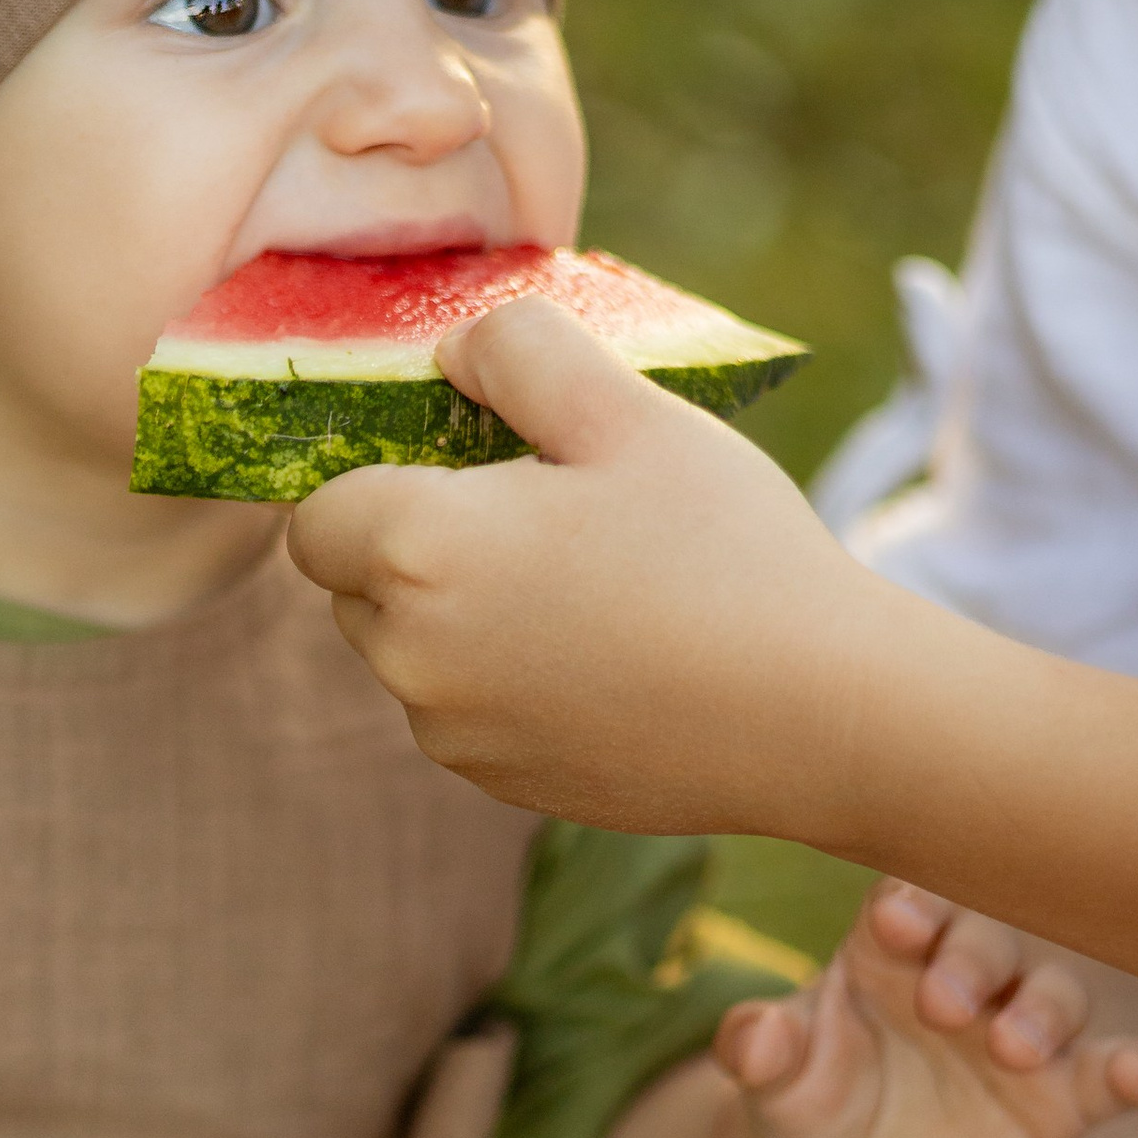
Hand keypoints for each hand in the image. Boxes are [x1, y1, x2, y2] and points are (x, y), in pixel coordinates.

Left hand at [288, 296, 886, 837]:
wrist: (821, 713)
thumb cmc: (726, 550)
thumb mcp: (627, 409)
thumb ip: (516, 351)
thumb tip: (450, 357)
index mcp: (417, 553)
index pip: (316, 516)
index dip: (377, 480)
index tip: (464, 466)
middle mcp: (409, 660)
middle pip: (357, 588)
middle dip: (416, 547)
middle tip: (542, 515)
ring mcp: (454, 737)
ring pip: (412, 655)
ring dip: (461, 616)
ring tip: (588, 586)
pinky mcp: (504, 786)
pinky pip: (467, 712)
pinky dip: (507, 679)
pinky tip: (609, 654)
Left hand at [717, 883, 1137, 1137]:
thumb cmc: (805, 1103)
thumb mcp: (772, 1084)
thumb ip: (762, 1053)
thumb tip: (757, 1037)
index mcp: (887, 949)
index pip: (910, 902)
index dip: (912, 904)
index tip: (896, 924)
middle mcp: (963, 976)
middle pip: (989, 939)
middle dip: (973, 960)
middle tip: (942, 1006)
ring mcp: (1017, 1035)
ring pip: (1055, 994)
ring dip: (1042, 1010)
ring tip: (1011, 1049)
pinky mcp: (1059, 1101)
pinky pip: (1107, 1073)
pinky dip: (1132, 1069)